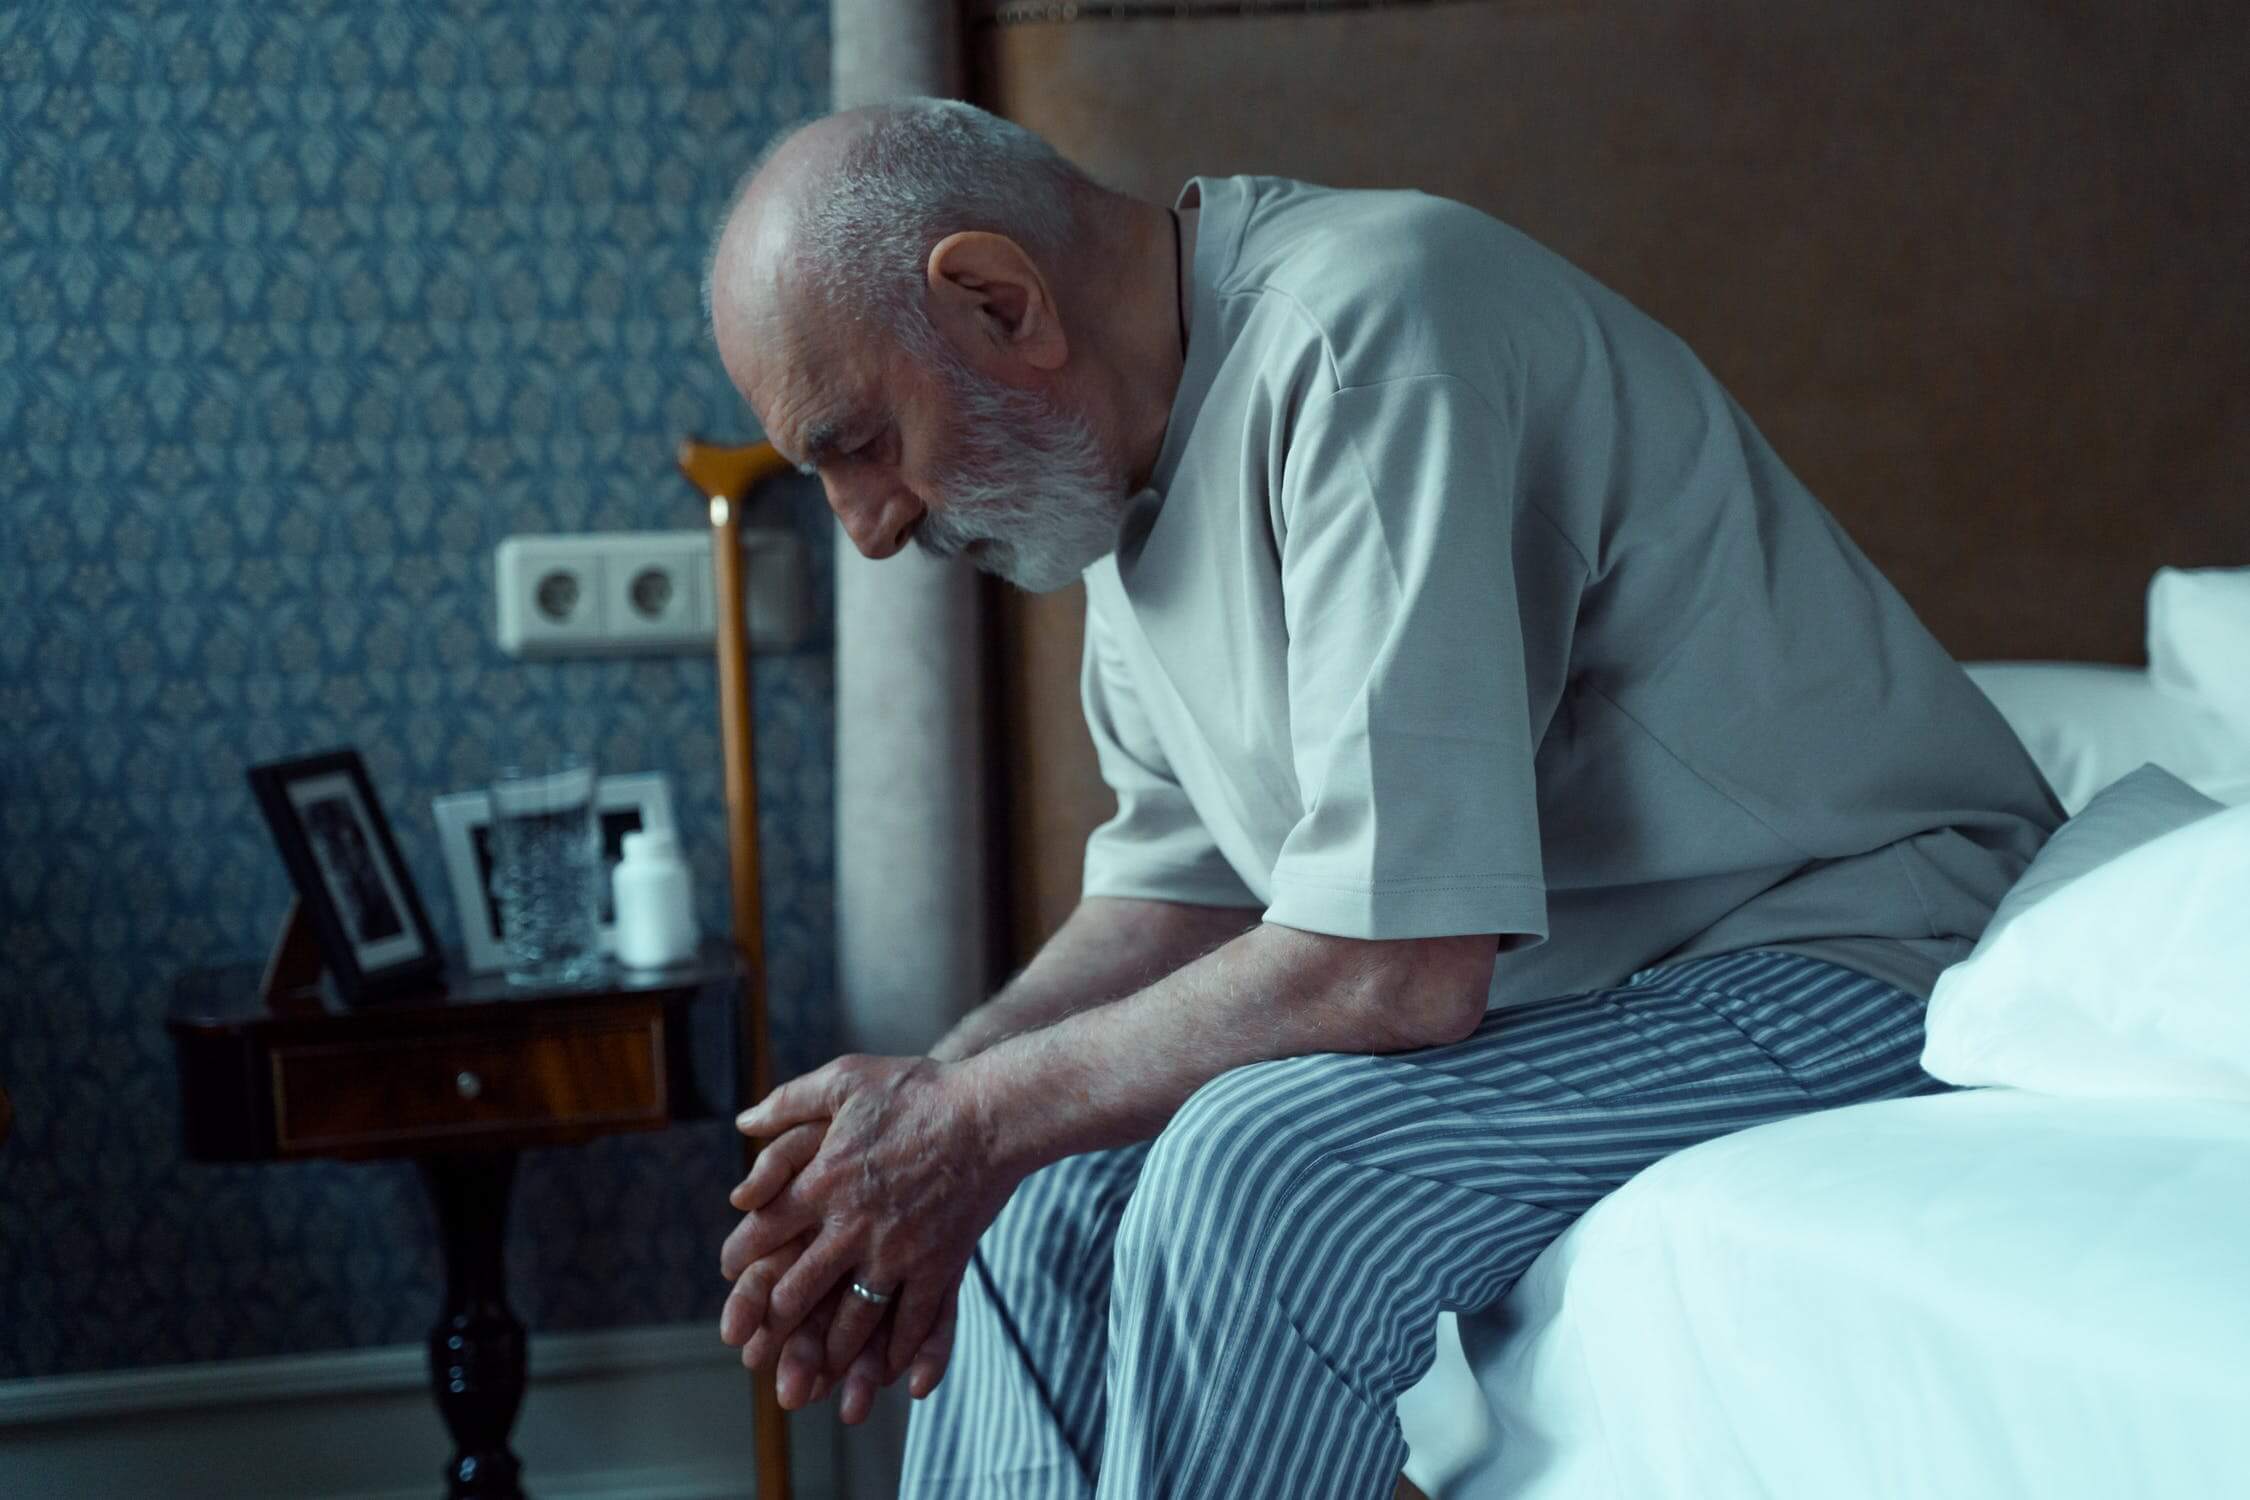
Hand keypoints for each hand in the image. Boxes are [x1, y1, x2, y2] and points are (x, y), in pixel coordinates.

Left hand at [722, 1056, 1015, 1406]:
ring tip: (819, 1369)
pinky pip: (912, 1320)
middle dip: (776, 1320)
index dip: (742, 1255)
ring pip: (852, 1317)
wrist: (991, 1113)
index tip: (733, 1271)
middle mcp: (852, 1225)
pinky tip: (890, 1368)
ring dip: (831, 1349)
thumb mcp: (846, 1078)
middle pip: (799, 1288)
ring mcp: (897, 1251)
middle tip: (763, 1339)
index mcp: (824, 1180)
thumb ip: (789, 1100)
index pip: (765, 1230)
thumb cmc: (919, 1091)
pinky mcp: (938, 1265)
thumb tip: (743, 1120)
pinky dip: (898, 1350)